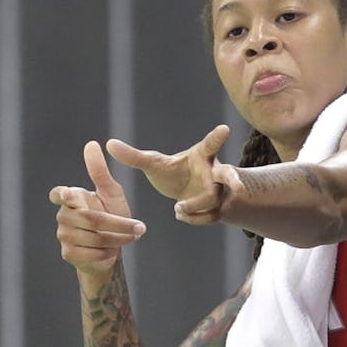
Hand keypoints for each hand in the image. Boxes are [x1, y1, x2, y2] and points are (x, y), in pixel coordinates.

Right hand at [50, 141, 145, 275]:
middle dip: (119, 224)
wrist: (113, 248)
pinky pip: (92, 253)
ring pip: (94, 237)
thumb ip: (99, 171)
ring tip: (129, 237)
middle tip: (140, 227)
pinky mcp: (68, 253)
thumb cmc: (112, 214)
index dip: (62, 195)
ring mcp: (63, 236)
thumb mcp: (110, 192)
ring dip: (118, 238)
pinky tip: (113, 250)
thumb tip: (91, 144)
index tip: (68, 195)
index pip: (58, 194)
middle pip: (91, 219)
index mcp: (71, 199)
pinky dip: (109, 252)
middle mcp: (63, 216)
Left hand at [107, 124, 233, 224]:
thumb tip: (108, 143)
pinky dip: (195, 218)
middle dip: (234, 181)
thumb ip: (133, 156)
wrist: (185, 194)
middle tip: (238, 188)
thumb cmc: (172, 173)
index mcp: (200, 156)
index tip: (224, 129)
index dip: (217, 137)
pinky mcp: (218, 207)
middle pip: (228, 175)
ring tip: (177, 209)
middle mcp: (214, 172)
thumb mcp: (152, 164)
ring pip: (214, 200)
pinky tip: (181, 215)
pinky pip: (211, 215)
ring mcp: (219, 190)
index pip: (210, 144)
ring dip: (196, 206)